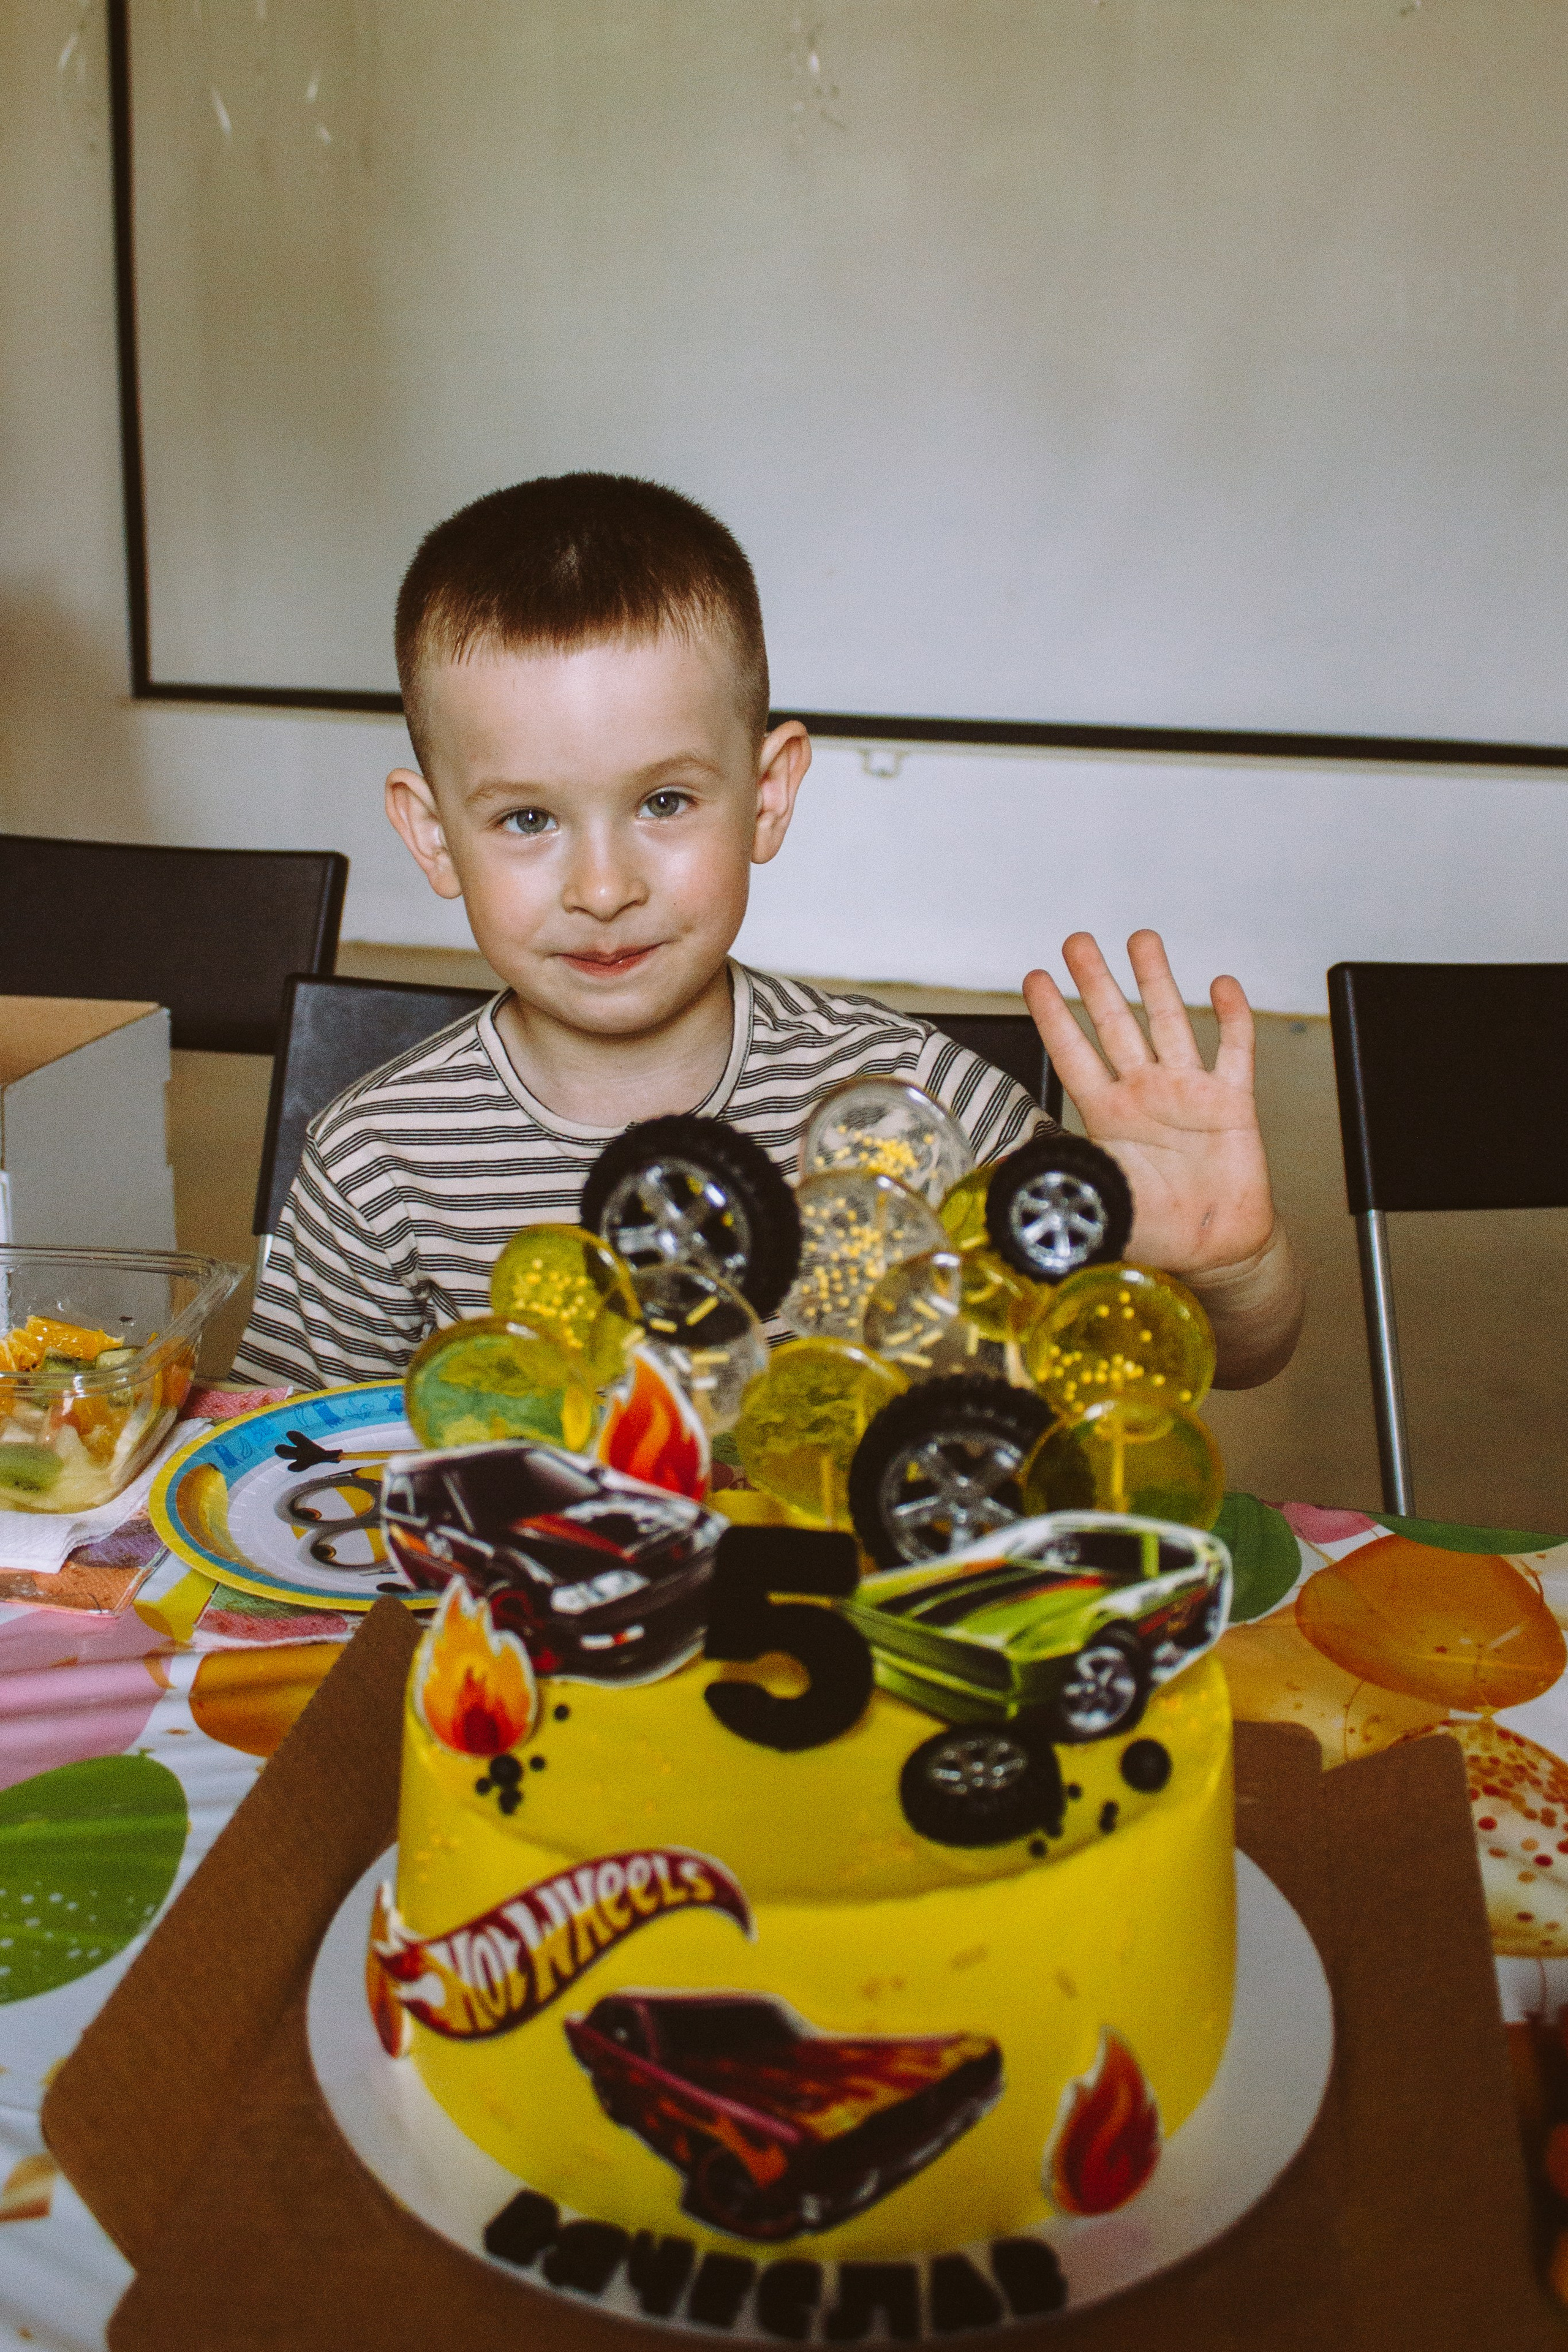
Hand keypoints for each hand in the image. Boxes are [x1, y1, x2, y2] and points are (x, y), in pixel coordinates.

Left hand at [1023, 930, 1277, 1281]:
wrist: (1213, 1251)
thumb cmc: (1155, 1231)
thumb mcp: (1097, 1206)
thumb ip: (1062, 1184)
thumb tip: (1007, 1186)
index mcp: (1106, 1115)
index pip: (1071, 1055)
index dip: (1053, 1017)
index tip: (1035, 978)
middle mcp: (1144, 1094)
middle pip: (1115, 1024)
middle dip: (1097, 980)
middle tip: (1077, 941)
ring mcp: (1188, 1093)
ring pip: (1169, 1022)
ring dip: (1156, 980)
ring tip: (1141, 940)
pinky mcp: (1232, 1103)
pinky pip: (1234, 1051)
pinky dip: (1231, 1017)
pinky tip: (1221, 984)